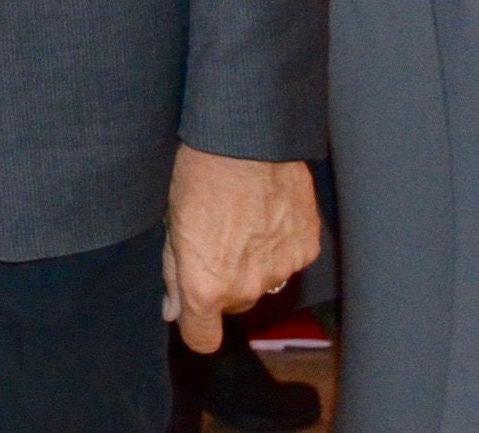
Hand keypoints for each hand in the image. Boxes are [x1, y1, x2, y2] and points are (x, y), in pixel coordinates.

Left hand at [162, 147, 317, 354]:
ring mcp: (281, 270)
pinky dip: (279, 244)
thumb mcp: (171, 222)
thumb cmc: (198, 174)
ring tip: (242, 219)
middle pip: (233, 305)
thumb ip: (173, 273)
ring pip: (263, 282)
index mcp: (206, 286)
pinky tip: (267, 213)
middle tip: (215, 240)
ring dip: (253, 262)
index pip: (202, 339)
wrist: (246, 140)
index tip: (191, 311)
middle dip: (223, 283)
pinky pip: (288, 259)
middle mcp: (246, 287)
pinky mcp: (307, 249)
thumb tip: (173, 310)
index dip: (194, 326)